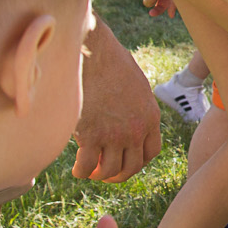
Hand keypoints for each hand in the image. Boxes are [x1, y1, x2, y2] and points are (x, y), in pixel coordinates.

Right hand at [73, 23, 162, 181]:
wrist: (92, 52)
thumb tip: (127, 114)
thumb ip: (136, 105)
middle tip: (104, 174)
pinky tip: (76, 169)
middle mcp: (136, 129)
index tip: (125, 162)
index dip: (138, 162)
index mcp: (150, 116)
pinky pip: (87, 166)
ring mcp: (115, 135)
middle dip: (117, 175)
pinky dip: (81, 172)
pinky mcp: (91, 135)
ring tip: (89, 171)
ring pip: (109, 170)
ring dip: (98, 174)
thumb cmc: (110, 61)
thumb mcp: (136, 84)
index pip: (151, 152)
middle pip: (131, 167)